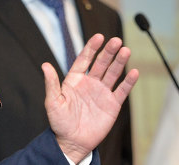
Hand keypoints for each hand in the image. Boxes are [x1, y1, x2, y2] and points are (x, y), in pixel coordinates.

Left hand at [43, 34, 138, 162]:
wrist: (72, 141)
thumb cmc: (60, 122)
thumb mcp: (53, 102)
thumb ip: (51, 83)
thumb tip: (44, 65)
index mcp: (75, 79)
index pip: (84, 59)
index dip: (91, 48)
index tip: (99, 37)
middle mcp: (90, 83)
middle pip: (101, 63)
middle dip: (108, 51)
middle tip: (115, 40)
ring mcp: (102, 92)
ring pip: (113, 73)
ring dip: (119, 62)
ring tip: (126, 50)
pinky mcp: (112, 104)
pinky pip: (122, 90)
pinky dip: (128, 82)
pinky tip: (134, 72)